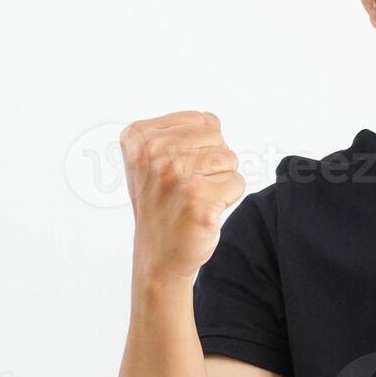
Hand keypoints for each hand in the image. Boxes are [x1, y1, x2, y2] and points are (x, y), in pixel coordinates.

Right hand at [120, 111, 245, 284]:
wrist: (158, 256)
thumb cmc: (162, 204)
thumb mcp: (153, 158)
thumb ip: (181, 131)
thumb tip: (213, 122)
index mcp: (138, 136)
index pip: (203, 120)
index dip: (201, 147)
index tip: (176, 172)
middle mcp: (152, 153)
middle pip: (217, 137)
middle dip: (213, 163)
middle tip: (188, 188)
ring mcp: (174, 176)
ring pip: (229, 159)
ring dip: (220, 180)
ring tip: (194, 198)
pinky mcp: (198, 200)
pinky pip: (237, 182)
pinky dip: (228, 198)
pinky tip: (204, 211)